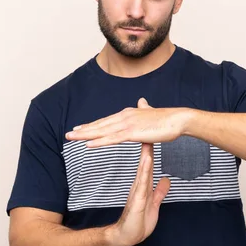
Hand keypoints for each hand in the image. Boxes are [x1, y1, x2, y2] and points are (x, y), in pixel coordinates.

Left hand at [66, 98, 190, 147]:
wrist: (177, 119)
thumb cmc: (166, 119)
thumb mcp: (151, 112)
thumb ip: (144, 108)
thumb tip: (142, 101)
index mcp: (128, 114)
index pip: (106, 121)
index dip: (92, 126)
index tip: (80, 128)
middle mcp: (124, 117)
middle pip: (100, 125)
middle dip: (83, 130)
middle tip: (69, 134)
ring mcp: (127, 124)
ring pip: (102, 131)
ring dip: (86, 135)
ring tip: (72, 138)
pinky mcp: (132, 133)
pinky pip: (112, 139)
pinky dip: (99, 142)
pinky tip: (88, 145)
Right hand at [108, 142, 170, 245]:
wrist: (126, 237)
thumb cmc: (138, 222)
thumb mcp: (154, 204)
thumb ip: (159, 192)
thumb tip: (166, 180)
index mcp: (143, 186)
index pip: (147, 165)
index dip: (150, 151)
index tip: (153, 136)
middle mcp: (139, 186)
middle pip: (144, 164)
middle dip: (147, 147)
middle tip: (147, 131)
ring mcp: (137, 192)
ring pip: (142, 171)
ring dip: (145, 156)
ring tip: (148, 142)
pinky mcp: (138, 200)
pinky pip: (142, 184)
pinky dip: (145, 172)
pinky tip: (146, 163)